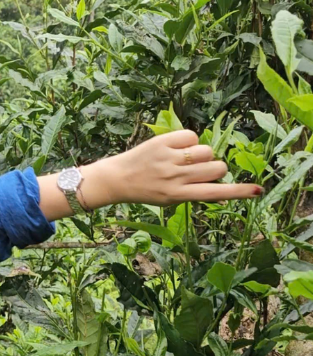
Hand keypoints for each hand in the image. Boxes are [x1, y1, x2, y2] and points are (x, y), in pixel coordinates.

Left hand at [94, 129, 263, 207]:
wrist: (117, 178)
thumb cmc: (148, 190)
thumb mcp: (171, 200)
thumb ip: (196, 193)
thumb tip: (224, 187)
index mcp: (178, 195)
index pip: (214, 194)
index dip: (238, 192)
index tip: (257, 191)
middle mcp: (174, 177)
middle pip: (217, 167)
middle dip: (215, 168)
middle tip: (199, 171)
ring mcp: (168, 159)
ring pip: (207, 151)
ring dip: (202, 154)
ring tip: (184, 159)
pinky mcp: (162, 143)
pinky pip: (192, 136)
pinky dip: (189, 141)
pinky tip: (176, 148)